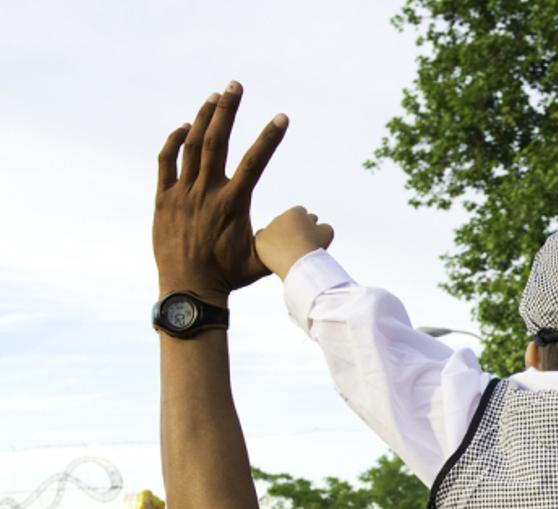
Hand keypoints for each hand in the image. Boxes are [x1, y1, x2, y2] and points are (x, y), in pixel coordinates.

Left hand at [154, 81, 287, 305]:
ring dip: (204, 118)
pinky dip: (174, 140)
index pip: (255, 163)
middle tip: (236, 85)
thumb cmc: (230, 277)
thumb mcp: (261, 258)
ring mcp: (182, 194)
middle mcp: (206, 193)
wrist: (188, 288)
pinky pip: (166, 161)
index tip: (282, 117)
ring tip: (216, 97)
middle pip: (217, 141)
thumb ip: (280, 239)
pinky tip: (185, 126)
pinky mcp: (163, 199)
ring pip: (191, 145)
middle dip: (228, 110)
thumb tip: (307, 229)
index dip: (269, 138)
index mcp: (232, 205)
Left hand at [256, 206, 334, 278]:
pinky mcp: (259, 241)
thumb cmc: (314, 246)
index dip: (306, 221)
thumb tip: (320, 226)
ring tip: (289, 253)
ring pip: (274, 233)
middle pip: (286, 222)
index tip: (310, 231)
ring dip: (280, 239)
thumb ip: (323, 226)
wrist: (298, 262)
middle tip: (300, 244)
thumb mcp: (327, 232)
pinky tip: (277, 256)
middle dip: (292, 230)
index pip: (301, 212)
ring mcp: (268, 229)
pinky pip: (263, 243)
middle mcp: (279, 217)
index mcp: (296, 213)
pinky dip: (269, 248)